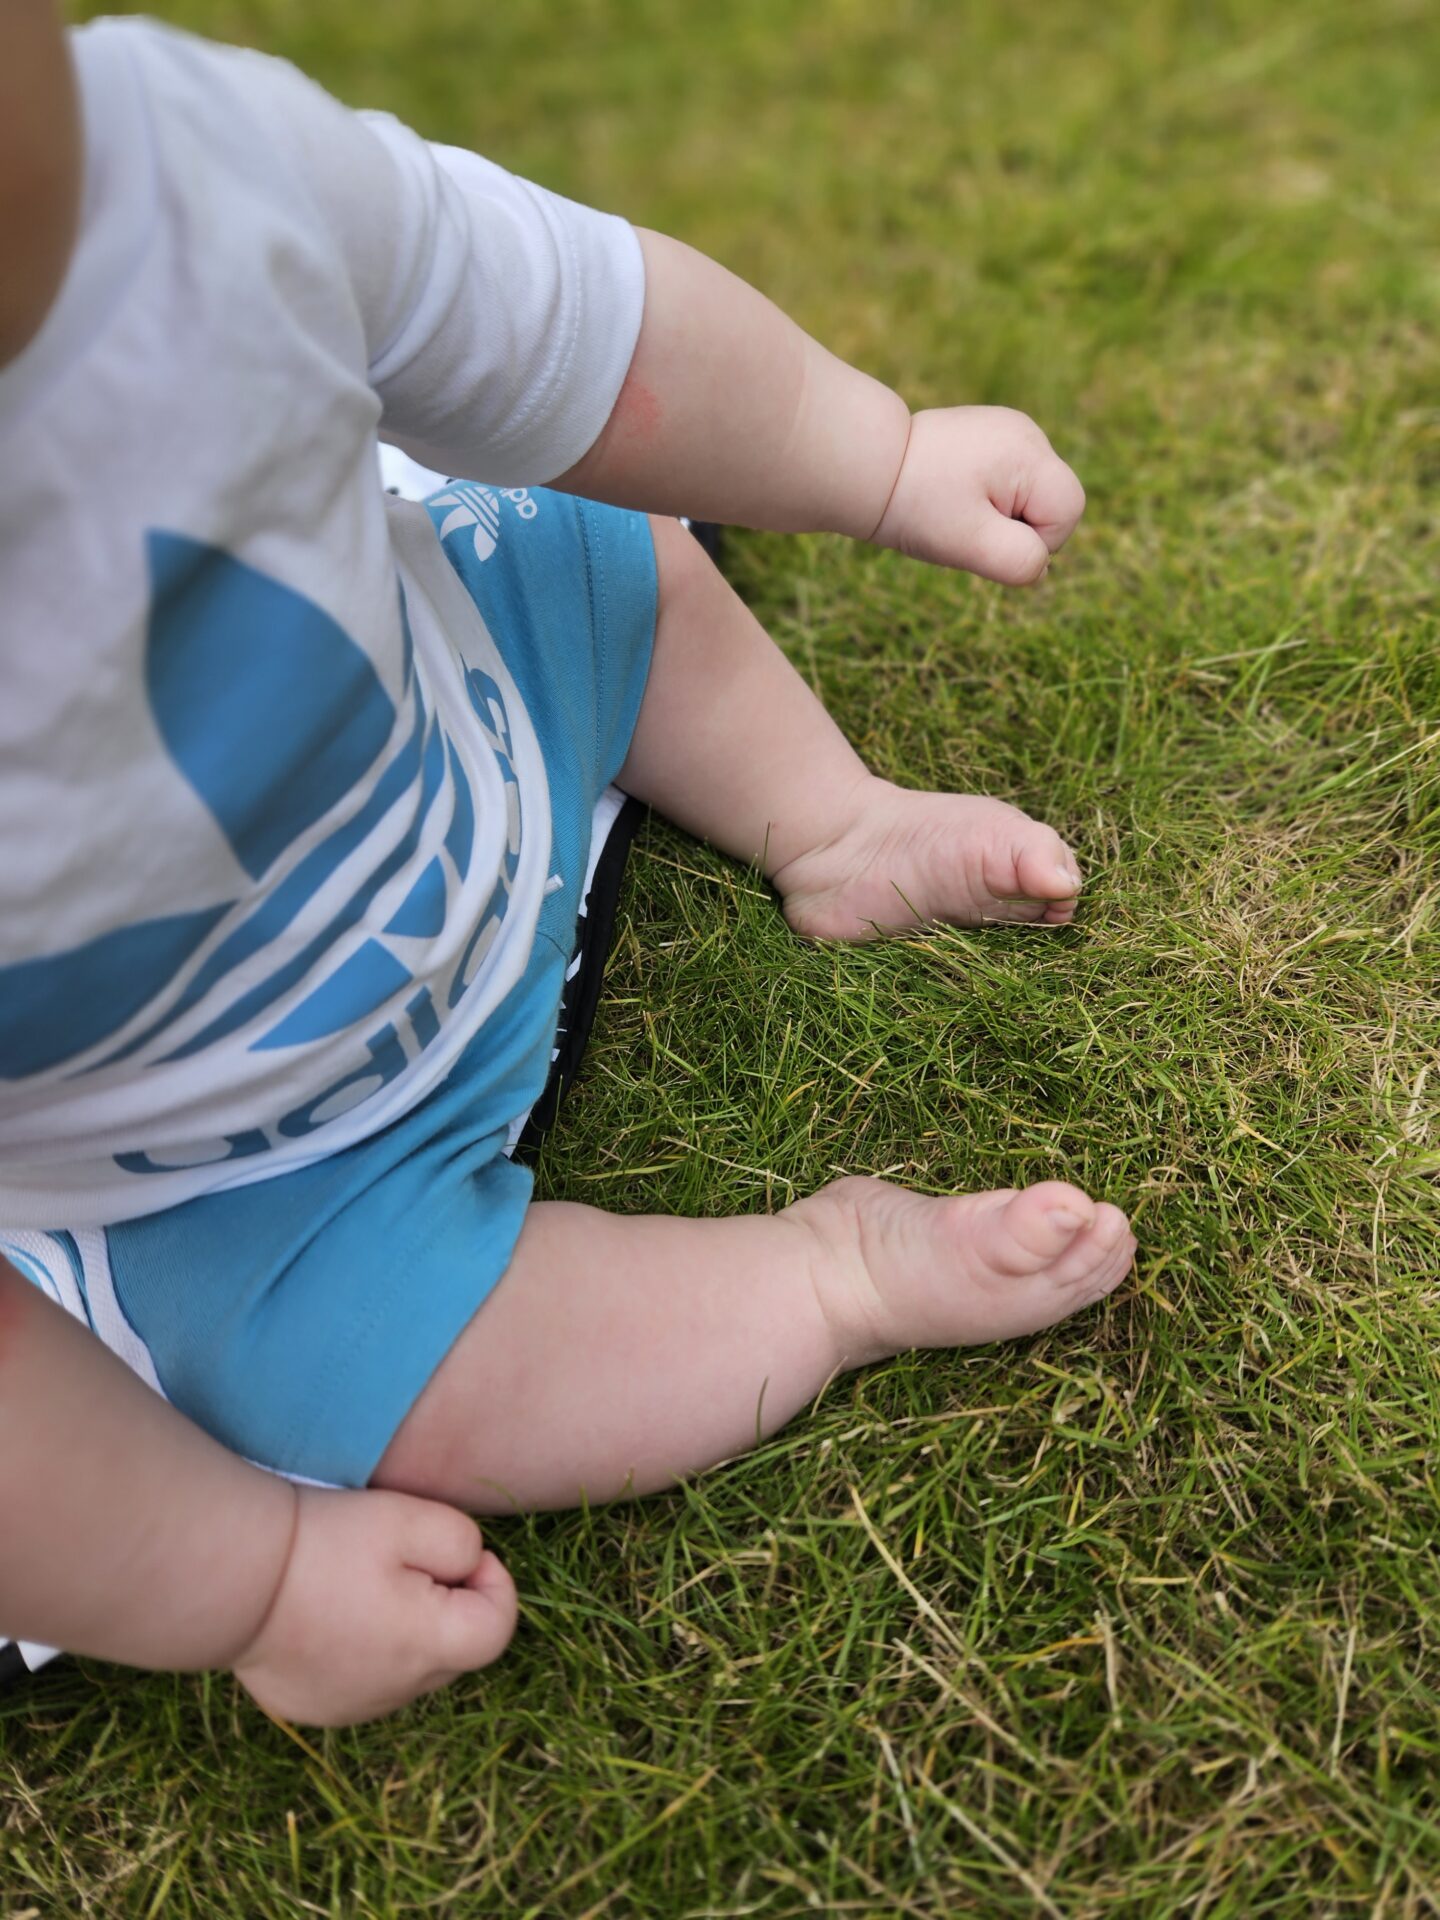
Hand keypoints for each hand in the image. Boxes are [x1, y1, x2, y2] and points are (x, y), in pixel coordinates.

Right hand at [232, 1485, 517, 1725]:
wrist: (233, 1577)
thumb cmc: (325, 1542)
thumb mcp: (409, 1519)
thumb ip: (463, 1542)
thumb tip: (471, 1568)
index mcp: (427, 1649)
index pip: (498, 1630)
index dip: (494, 1582)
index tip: (457, 1551)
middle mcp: (396, 1693)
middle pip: (456, 1650)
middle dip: (450, 1603)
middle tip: (405, 1560)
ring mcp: (351, 1708)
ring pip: (410, 1668)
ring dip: (407, 1629)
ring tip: (362, 1583)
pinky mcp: (313, 1708)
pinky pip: (363, 1680)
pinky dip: (364, 1649)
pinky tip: (331, 1613)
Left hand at [870, 405, 1084, 583]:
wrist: (867, 467)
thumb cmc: (917, 506)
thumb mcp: (971, 543)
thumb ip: (1019, 561)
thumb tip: (1041, 566)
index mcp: (1029, 452)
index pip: (1068, 512)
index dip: (1034, 539)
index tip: (983, 532)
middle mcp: (1027, 433)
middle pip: (1053, 504)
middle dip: (1015, 527)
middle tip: (964, 520)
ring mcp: (1010, 431)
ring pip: (1031, 497)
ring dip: (1000, 516)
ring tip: (956, 506)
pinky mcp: (991, 438)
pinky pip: (1010, 486)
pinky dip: (987, 500)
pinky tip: (954, 494)